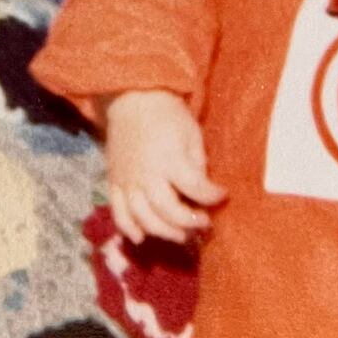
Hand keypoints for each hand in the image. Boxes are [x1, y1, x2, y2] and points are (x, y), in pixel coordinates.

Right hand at [102, 89, 226, 245]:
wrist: (132, 99)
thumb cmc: (168, 115)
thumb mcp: (191, 133)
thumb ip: (196, 163)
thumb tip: (202, 189)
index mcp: (170, 160)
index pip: (195, 187)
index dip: (212, 196)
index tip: (222, 196)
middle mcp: (147, 175)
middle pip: (167, 210)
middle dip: (188, 221)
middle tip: (203, 222)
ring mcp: (128, 181)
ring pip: (143, 217)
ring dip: (163, 231)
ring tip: (180, 234)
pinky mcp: (114, 182)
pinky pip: (118, 212)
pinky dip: (128, 228)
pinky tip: (141, 238)